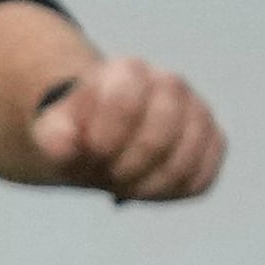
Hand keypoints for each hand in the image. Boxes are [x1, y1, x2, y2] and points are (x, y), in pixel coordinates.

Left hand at [31, 56, 226, 201]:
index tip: (91, 152)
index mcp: (127, 72)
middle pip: (160, 135)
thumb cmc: (75, 131)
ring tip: (122, 185)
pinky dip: (170, 193)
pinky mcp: (212, 143)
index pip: (126, 100)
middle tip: (103, 177)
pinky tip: (145, 188)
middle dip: (126, 167)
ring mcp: (197, 113)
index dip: (106, 137)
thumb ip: (53, 134)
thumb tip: (64, 147)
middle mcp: (170, 85)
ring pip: (186, 158)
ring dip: (148, 185)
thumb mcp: (51, 130)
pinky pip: (201, 178)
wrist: (95, 136)